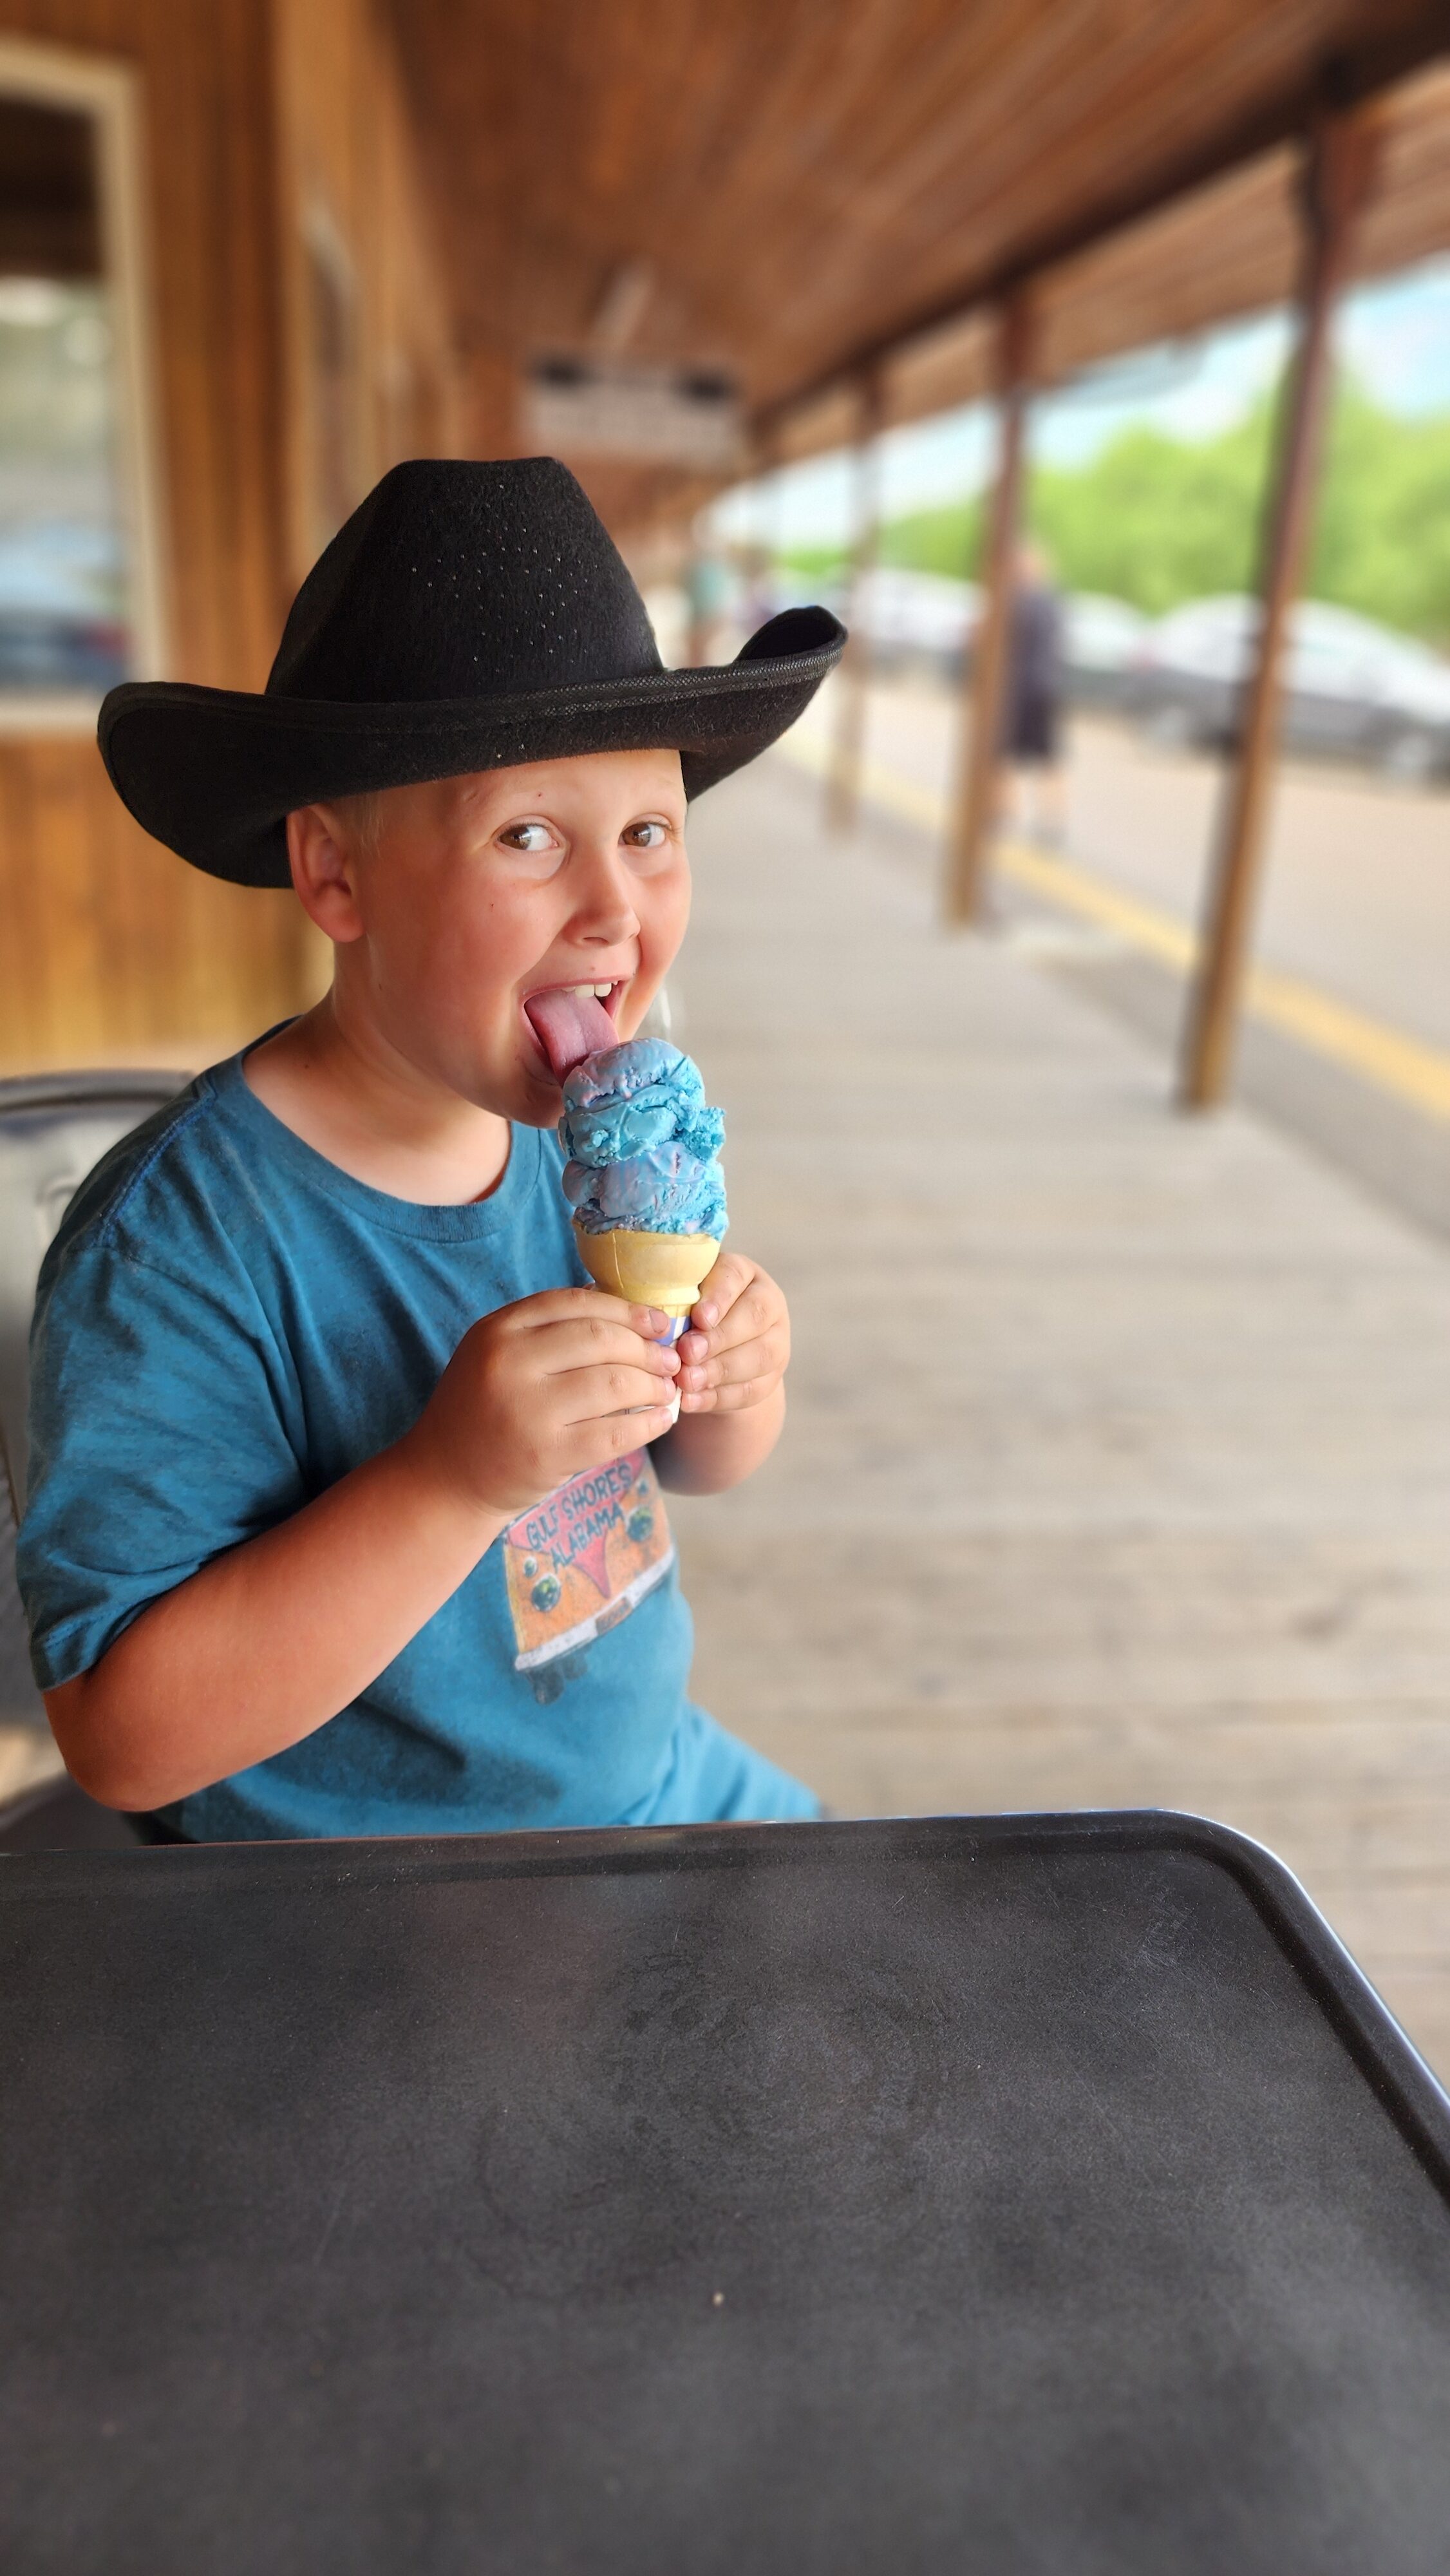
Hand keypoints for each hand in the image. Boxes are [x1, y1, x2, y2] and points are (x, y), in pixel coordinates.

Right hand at [409, 1288, 680, 1517]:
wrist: (445, 1479)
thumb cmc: (483, 1410)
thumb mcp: (496, 1354)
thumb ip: (547, 1328)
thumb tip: (623, 1305)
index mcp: (497, 1330)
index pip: (576, 1303)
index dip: (627, 1309)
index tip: (658, 1322)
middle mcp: (508, 1364)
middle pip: (601, 1339)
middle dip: (647, 1348)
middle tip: (670, 1360)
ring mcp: (527, 1411)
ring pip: (613, 1383)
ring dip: (653, 1385)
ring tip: (667, 1389)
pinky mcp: (546, 1455)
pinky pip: (615, 1433)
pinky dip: (648, 1424)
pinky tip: (662, 1419)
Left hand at [675, 1253, 788, 1415]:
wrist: (711, 1350)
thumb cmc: (682, 1312)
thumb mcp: (675, 1297)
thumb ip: (667, 1298)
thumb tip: (646, 1314)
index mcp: (742, 1273)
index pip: (735, 1276)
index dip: (718, 1297)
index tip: (698, 1317)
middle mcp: (766, 1303)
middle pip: (754, 1317)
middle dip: (719, 1338)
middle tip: (687, 1353)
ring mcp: (775, 1342)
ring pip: (759, 1356)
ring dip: (719, 1371)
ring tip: (686, 1381)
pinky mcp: (770, 1378)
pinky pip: (750, 1390)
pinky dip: (717, 1398)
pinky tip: (690, 1401)